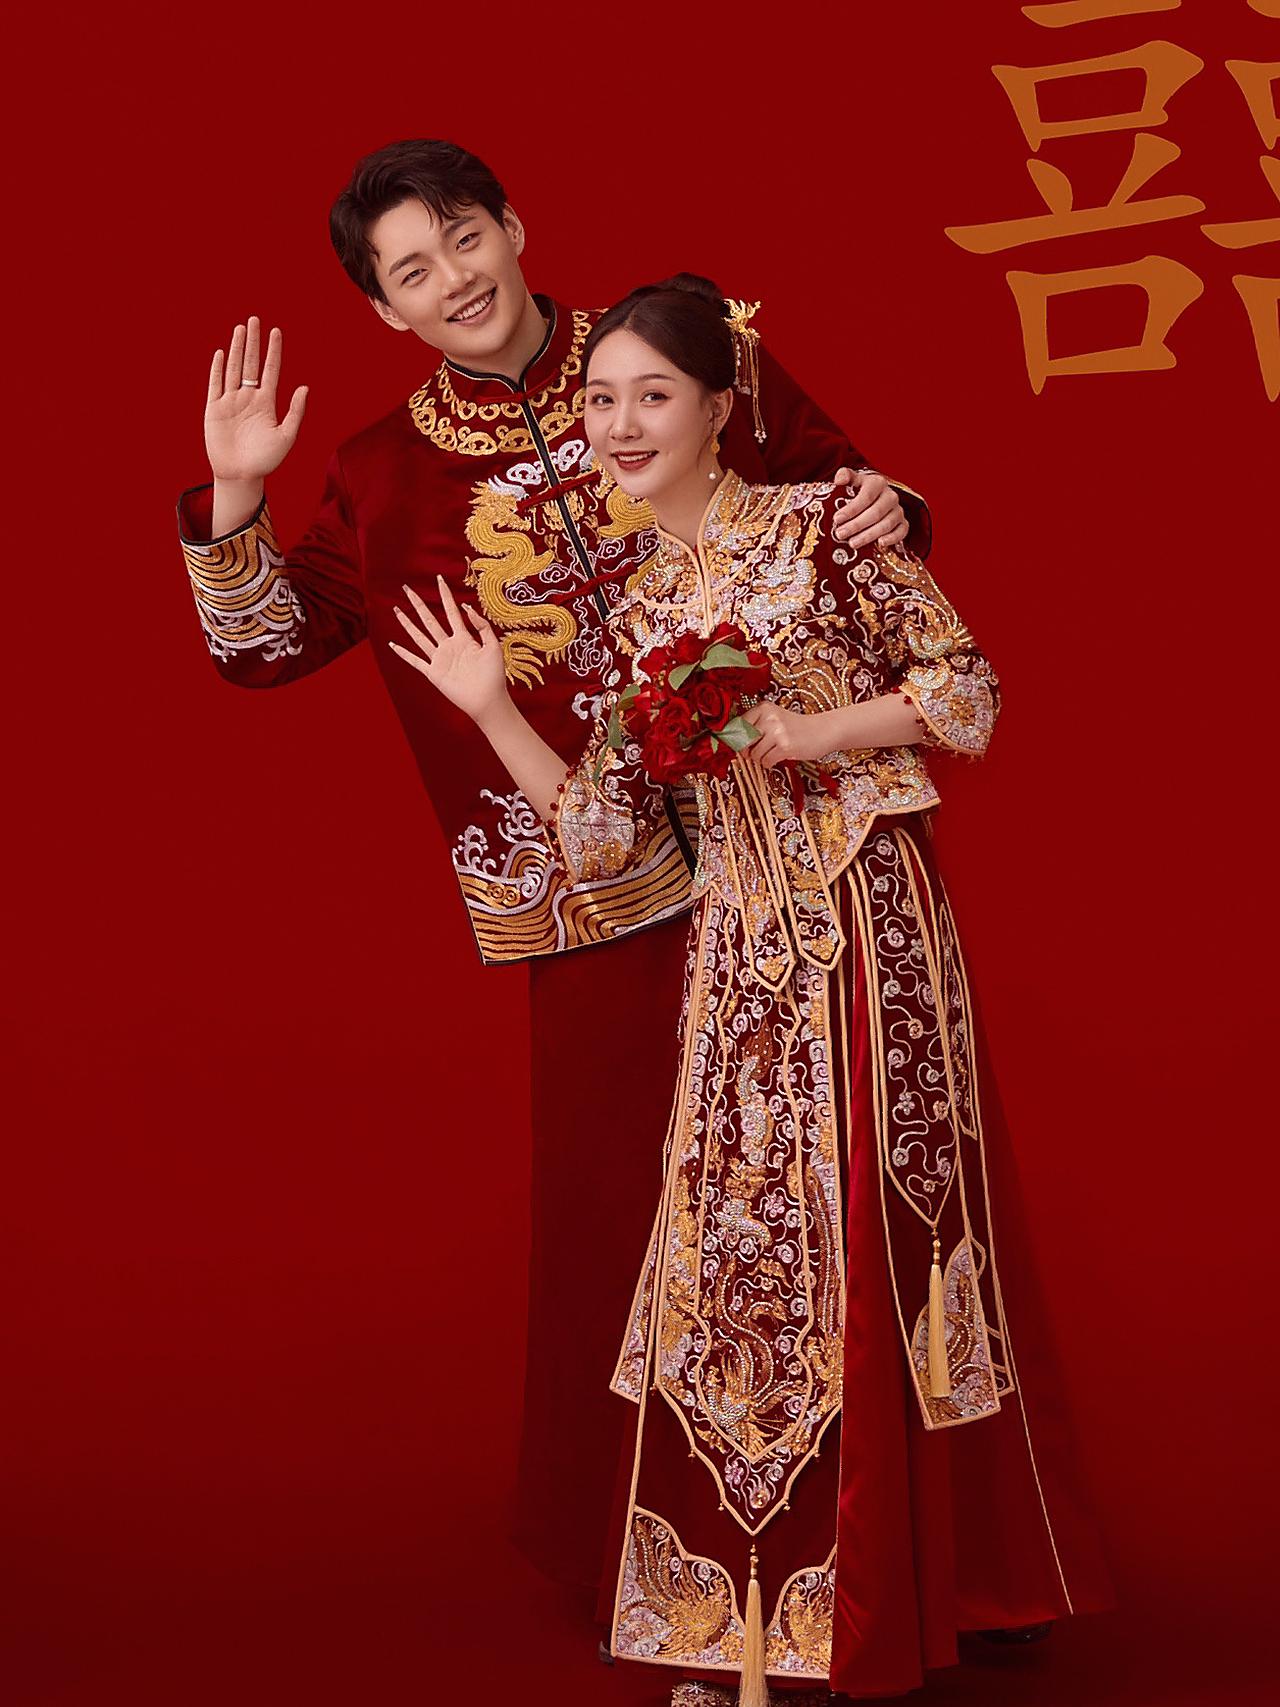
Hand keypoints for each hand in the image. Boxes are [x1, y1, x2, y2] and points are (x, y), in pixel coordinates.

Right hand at [205, 316, 307, 481]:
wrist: (241, 475)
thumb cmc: (266, 460)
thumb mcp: (285, 436)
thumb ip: (295, 412)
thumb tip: (305, 387)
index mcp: (266, 403)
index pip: (270, 371)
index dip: (273, 351)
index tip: (276, 332)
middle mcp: (248, 398)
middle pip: (251, 364)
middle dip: (253, 342)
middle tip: (256, 320)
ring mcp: (231, 402)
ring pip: (234, 369)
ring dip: (237, 349)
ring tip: (241, 329)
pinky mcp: (215, 409)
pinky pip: (216, 384)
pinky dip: (218, 369)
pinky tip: (223, 353)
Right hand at [389, 574, 510, 726]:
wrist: (487, 700)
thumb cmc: (494, 675)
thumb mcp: (493, 646)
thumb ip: (482, 626)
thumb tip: (466, 607)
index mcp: (463, 638)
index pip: (451, 611)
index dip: (445, 595)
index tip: (439, 579)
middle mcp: (448, 645)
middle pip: (429, 620)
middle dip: (418, 603)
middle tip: (407, 589)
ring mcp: (439, 659)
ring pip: (419, 636)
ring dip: (407, 623)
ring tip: (397, 610)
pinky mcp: (433, 673)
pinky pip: (415, 661)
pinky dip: (403, 653)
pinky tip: (393, 645)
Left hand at [739, 701, 834, 767]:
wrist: (823, 730)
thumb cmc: (796, 728)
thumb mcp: (774, 719)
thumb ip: (755, 727)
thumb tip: (733, 744)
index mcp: (764, 708)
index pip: (737, 726)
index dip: (736, 739)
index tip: (742, 745)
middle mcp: (769, 717)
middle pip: (743, 741)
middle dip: (747, 751)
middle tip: (757, 751)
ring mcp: (777, 732)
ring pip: (754, 754)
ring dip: (761, 758)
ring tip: (772, 753)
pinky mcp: (785, 746)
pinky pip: (765, 762)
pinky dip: (769, 764)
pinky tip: (779, 757)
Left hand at [832, 468, 908, 549]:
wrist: (876, 498)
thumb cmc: (861, 491)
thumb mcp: (853, 481)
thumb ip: (845, 476)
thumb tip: (839, 479)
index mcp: (877, 483)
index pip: (866, 496)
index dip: (851, 509)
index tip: (837, 519)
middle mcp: (890, 496)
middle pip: (875, 513)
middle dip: (856, 525)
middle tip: (840, 534)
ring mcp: (898, 510)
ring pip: (886, 524)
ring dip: (869, 535)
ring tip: (852, 543)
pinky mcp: (902, 523)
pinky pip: (901, 532)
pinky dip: (892, 538)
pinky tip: (880, 544)